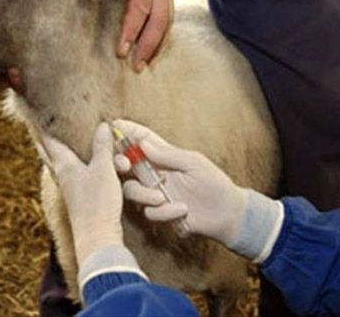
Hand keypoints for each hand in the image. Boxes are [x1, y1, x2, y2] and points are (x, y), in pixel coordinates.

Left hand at [38, 124, 123, 264]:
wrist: (97, 237)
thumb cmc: (98, 202)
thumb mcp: (104, 169)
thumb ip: (103, 147)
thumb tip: (102, 126)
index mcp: (64, 166)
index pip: (51, 142)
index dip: (44, 129)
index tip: (36, 117)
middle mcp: (62, 177)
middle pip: (48, 156)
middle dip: (43, 142)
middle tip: (37, 131)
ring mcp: (68, 190)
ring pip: (56, 167)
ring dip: (53, 156)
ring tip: (53, 148)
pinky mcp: (77, 200)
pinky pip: (68, 177)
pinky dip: (67, 168)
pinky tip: (74, 171)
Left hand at [110, 0, 173, 71]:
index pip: (138, 5)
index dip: (131, 29)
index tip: (120, 49)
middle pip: (157, 18)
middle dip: (146, 43)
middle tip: (134, 65)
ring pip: (166, 19)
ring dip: (156, 44)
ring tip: (145, 65)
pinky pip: (167, 16)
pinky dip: (161, 36)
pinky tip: (152, 52)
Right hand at [112, 119, 248, 247]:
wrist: (226, 214)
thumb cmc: (214, 183)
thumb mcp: (193, 163)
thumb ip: (167, 154)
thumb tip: (142, 143)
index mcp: (164, 155)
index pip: (140, 139)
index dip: (126, 131)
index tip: (113, 126)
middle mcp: (155, 172)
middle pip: (125, 164)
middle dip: (119, 162)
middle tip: (124, 165)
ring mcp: (155, 192)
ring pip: (131, 190)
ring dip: (144, 194)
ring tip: (162, 197)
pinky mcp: (159, 212)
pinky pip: (148, 212)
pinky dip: (163, 212)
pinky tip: (181, 210)